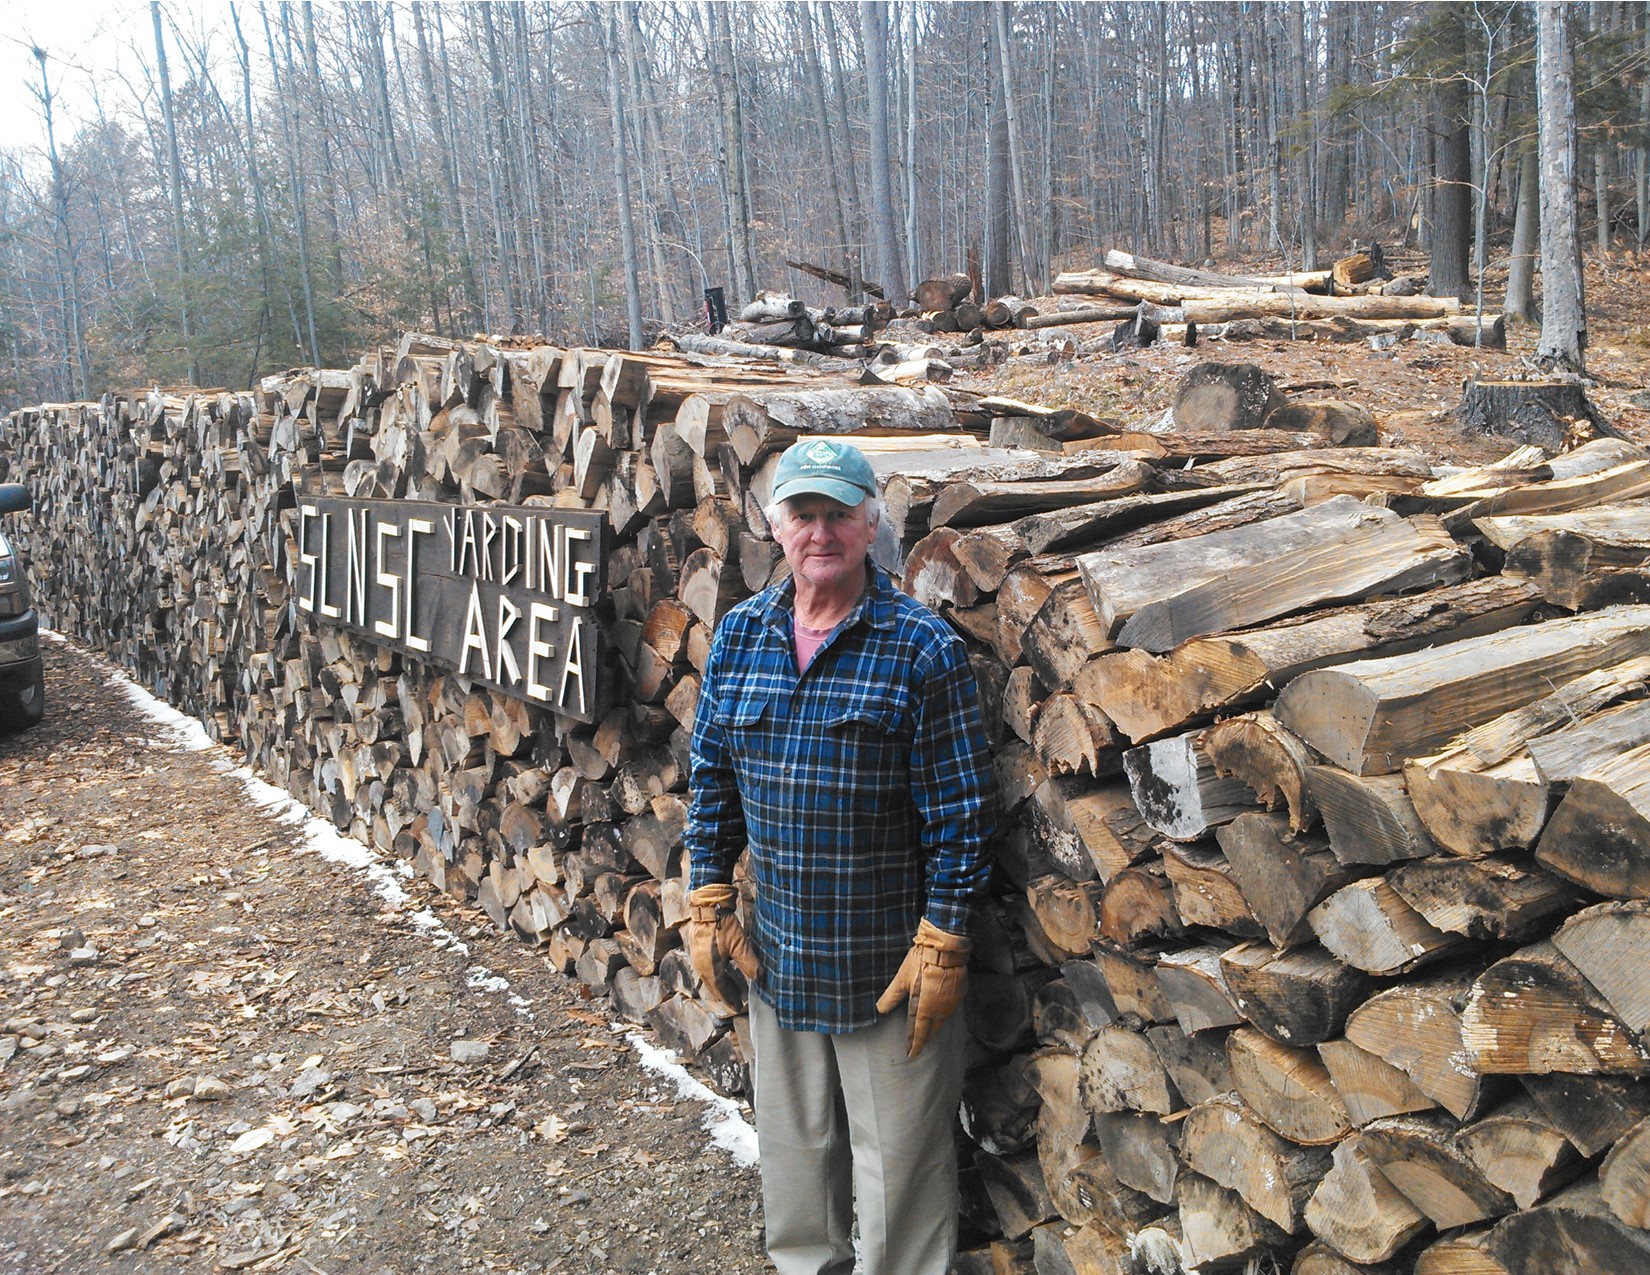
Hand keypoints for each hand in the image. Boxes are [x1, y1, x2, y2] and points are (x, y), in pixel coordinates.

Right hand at [686, 883, 758, 1008]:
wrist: (707, 906)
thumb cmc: (722, 925)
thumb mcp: (740, 945)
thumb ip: (749, 963)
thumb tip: (758, 978)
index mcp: (710, 969)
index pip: (721, 989)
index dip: (730, 998)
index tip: (738, 1006)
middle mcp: (700, 966)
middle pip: (713, 985)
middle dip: (725, 994)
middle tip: (735, 1001)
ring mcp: (696, 957)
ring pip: (709, 977)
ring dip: (719, 984)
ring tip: (729, 988)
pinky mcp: (697, 948)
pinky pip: (706, 968)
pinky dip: (714, 974)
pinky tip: (721, 971)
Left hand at [874, 918, 969, 1057]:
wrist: (946, 948)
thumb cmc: (922, 962)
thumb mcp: (901, 979)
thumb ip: (891, 997)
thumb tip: (880, 1010)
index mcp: (925, 1009)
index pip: (919, 1033)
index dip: (915, 1044)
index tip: (912, 1054)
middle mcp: (940, 1010)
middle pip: (933, 1029)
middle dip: (927, 1037)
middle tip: (921, 1043)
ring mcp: (952, 1003)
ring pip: (943, 1020)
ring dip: (936, 1025)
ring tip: (930, 1028)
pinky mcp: (959, 993)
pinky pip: (951, 1009)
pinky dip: (944, 1012)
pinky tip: (941, 1009)